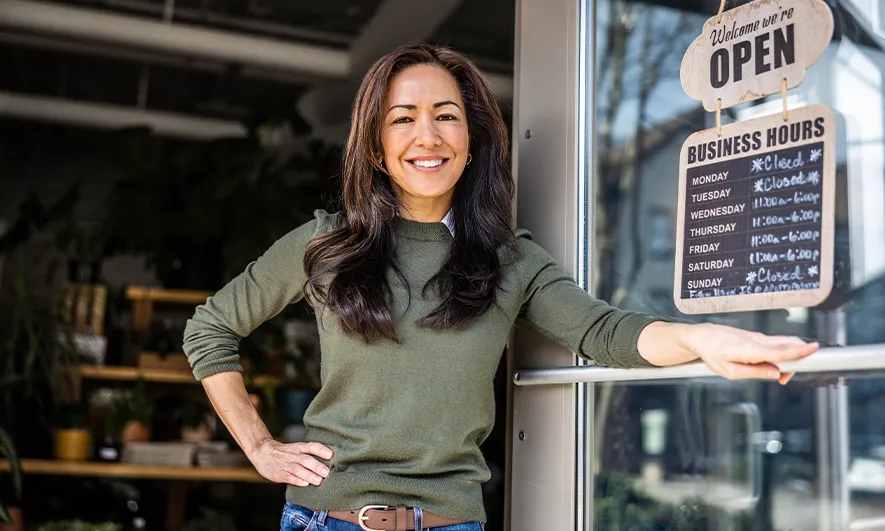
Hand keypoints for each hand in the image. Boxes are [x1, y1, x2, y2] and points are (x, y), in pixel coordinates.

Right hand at [247, 438, 333, 486]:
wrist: (262, 452)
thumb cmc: (284, 452)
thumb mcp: (295, 449)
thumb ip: (307, 455)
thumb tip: (326, 463)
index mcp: (298, 448)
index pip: (311, 446)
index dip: (321, 450)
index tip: (331, 455)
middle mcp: (293, 455)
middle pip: (306, 459)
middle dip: (317, 466)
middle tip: (326, 472)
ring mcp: (286, 464)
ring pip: (298, 469)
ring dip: (309, 475)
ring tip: (319, 481)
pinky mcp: (279, 474)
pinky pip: (289, 477)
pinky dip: (297, 480)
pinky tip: (305, 483)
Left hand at [684, 323, 818, 384]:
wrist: (701, 337)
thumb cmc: (711, 354)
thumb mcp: (729, 372)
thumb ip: (755, 373)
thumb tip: (775, 374)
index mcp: (749, 349)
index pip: (780, 350)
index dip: (799, 351)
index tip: (815, 349)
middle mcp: (756, 340)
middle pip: (787, 345)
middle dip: (796, 361)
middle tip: (784, 378)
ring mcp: (758, 336)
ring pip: (783, 344)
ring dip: (787, 359)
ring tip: (775, 373)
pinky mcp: (757, 336)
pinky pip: (775, 344)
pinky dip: (779, 354)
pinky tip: (769, 364)